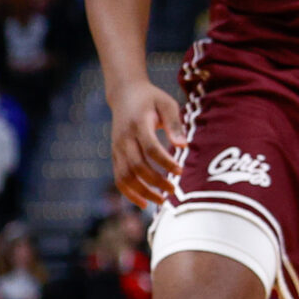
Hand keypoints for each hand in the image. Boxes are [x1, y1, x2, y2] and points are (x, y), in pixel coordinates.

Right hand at [108, 79, 184, 209]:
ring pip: (124, 176)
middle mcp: (124, 139)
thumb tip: (183, 146)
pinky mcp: (114, 155)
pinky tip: (144, 203)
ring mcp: (116, 148)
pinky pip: (118, 178)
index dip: (165, 162)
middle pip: (136, 166)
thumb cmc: (151, 99)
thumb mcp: (167, 104)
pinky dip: (129, 193)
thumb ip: (174, 124)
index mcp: (138, 124)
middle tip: (173, 190)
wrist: (125, 94)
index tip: (180, 172)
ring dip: (142, 192)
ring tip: (161, 201)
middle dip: (155, 181)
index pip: (150, 148)